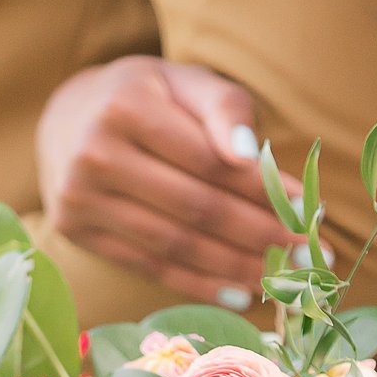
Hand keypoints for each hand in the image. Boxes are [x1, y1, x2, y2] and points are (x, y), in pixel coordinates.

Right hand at [37, 57, 298, 307]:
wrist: (68, 120)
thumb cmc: (146, 97)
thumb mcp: (186, 82)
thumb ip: (225, 107)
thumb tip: (250, 156)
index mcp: (125, 107)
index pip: (210, 162)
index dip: (263, 191)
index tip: (309, 212)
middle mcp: (95, 154)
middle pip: (195, 208)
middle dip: (260, 236)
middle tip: (309, 254)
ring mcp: (79, 198)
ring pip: (175, 245)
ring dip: (235, 267)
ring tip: (283, 279)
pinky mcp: (75, 232)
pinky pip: (149, 266)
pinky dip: (198, 284)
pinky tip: (239, 294)